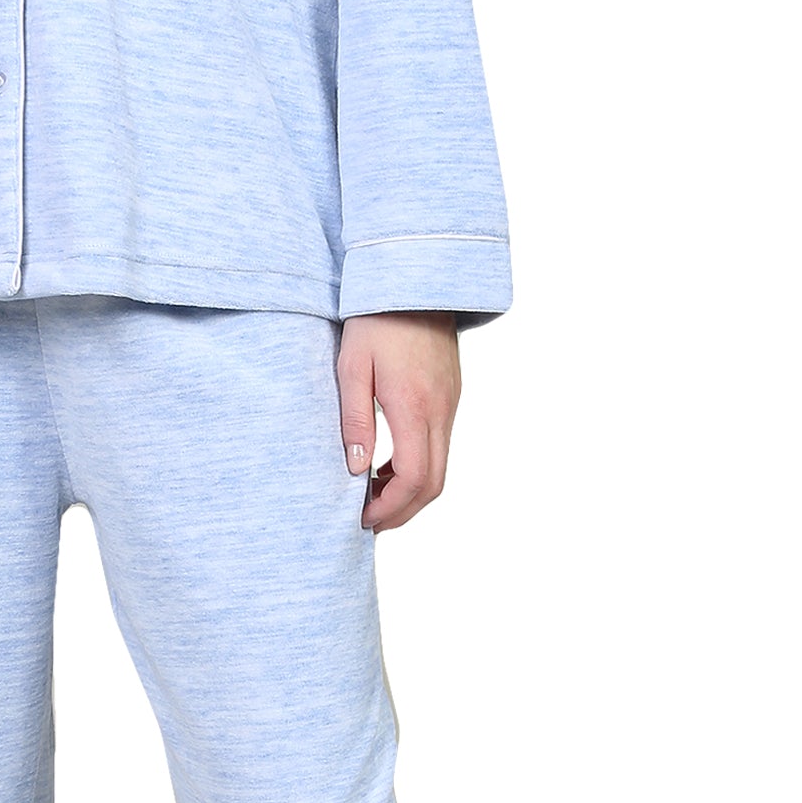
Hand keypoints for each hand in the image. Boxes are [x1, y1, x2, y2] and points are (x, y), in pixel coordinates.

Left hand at [337, 312, 461, 533]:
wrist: (414, 281)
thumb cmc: (376, 319)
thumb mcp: (351, 368)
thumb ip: (355, 421)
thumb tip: (358, 471)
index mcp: (414, 406)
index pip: (414, 478)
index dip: (390, 508)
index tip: (363, 519)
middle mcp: (441, 410)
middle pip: (433, 483)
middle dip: (403, 511)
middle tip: (369, 521)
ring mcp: (450, 403)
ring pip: (440, 466)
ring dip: (410, 490)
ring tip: (373, 497)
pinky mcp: (450, 395)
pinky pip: (440, 445)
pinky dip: (418, 467)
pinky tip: (388, 465)